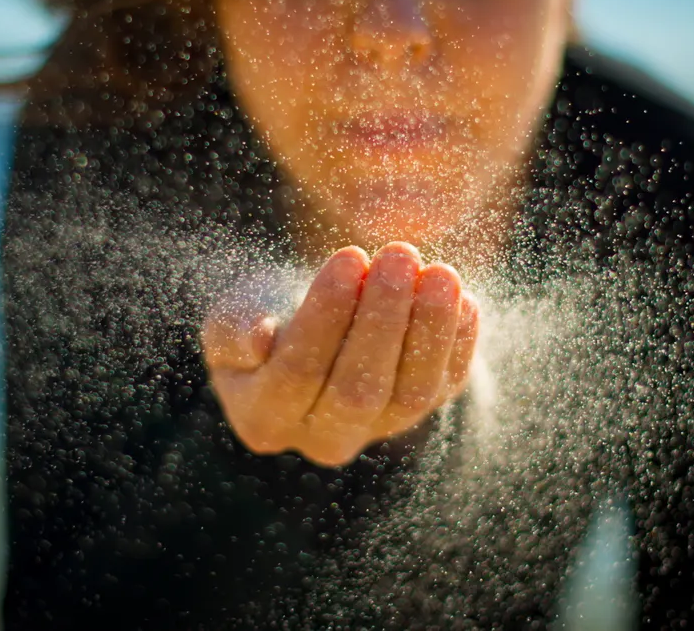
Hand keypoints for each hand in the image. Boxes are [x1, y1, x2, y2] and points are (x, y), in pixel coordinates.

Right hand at [201, 242, 478, 467]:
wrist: (315, 318)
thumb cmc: (265, 311)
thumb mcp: (233, 312)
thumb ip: (233, 327)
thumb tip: (259, 339)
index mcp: (264, 418)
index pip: (297, 372)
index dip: (325, 315)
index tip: (348, 255)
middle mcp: (324, 438)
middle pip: (358, 389)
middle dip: (382, 318)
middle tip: (397, 255)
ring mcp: (379, 429)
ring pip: (412, 391)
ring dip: (429, 329)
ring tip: (438, 272)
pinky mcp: (423, 408)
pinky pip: (447, 382)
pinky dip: (457, 341)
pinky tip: (460, 296)